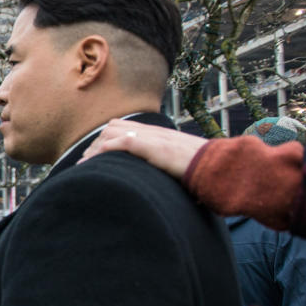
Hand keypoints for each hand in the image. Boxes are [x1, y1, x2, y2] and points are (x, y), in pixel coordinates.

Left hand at [79, 119, 206, 179]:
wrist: (222, 166)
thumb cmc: (203, 169)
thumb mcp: (179, 163)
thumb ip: (164, 164)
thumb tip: (157, 178)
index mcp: (158, 135)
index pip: (124, 127)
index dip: (105, 139)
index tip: (93, 156)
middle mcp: (154, 132)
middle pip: (114, 126)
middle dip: (95, 144)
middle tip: (83, 161)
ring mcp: (155, 138)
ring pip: (114, 132)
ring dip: (96, 148)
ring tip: (85, 164)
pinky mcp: (157, 148)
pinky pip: (126, 142)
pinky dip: (108, 149)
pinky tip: (96, 159)